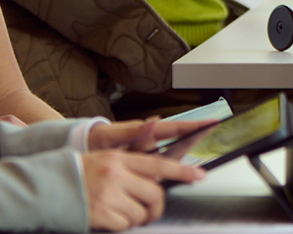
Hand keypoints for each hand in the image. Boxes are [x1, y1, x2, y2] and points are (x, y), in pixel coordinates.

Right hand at [82, 150, 204, 230]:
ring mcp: (109, 196)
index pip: (159, 165)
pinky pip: (125, 225)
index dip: (182, 171)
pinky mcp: (101, 214)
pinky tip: (109, 217)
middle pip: (154, 194)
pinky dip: (121, 225)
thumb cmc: (79, 172)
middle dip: (156, 206)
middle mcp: (116, 175)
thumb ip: (131, 165)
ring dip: (136, 217)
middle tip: (149, 211)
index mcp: (119, 159)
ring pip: (141, 213)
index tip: (199, 176)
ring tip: (120, 211)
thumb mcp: (105, 159)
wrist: (47, 186)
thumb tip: (157, 176)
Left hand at [87, 118, 218, 152]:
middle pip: (177, 139)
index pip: (174, 128)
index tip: (212, 122)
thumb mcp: (111, 137)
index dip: (194, 126)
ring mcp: (144, 151)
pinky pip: (159, 163)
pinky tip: (176, 171)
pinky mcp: (139, 162)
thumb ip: (132, 132)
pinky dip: (169, 165)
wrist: (79, 149)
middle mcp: (147, 140)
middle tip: (214, 132)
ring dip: (184, 153)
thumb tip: (153, 122)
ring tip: (199, 154)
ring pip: (170, 153)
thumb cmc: (93, 141)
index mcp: (143, 131)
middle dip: (195, 136)